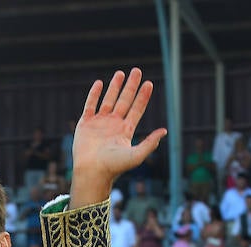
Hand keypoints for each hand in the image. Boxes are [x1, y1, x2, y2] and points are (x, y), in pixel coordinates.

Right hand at [71, 68, 166, 204]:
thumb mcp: (136, 155)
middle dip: (131, 86)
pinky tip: (100, 83)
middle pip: (124, 100)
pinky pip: (90, 105)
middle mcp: (113, 125)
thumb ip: (150, 143)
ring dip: (114, 87)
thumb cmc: (114, 167)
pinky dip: (94, 94)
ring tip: (120, 73)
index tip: (149, 83)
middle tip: (137, 71)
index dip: (143, 97)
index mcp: (126, 131)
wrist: (92, 172)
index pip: (137, 109)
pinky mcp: (86, 124)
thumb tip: (165, 131)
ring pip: (108, 100)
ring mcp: (99, 123)